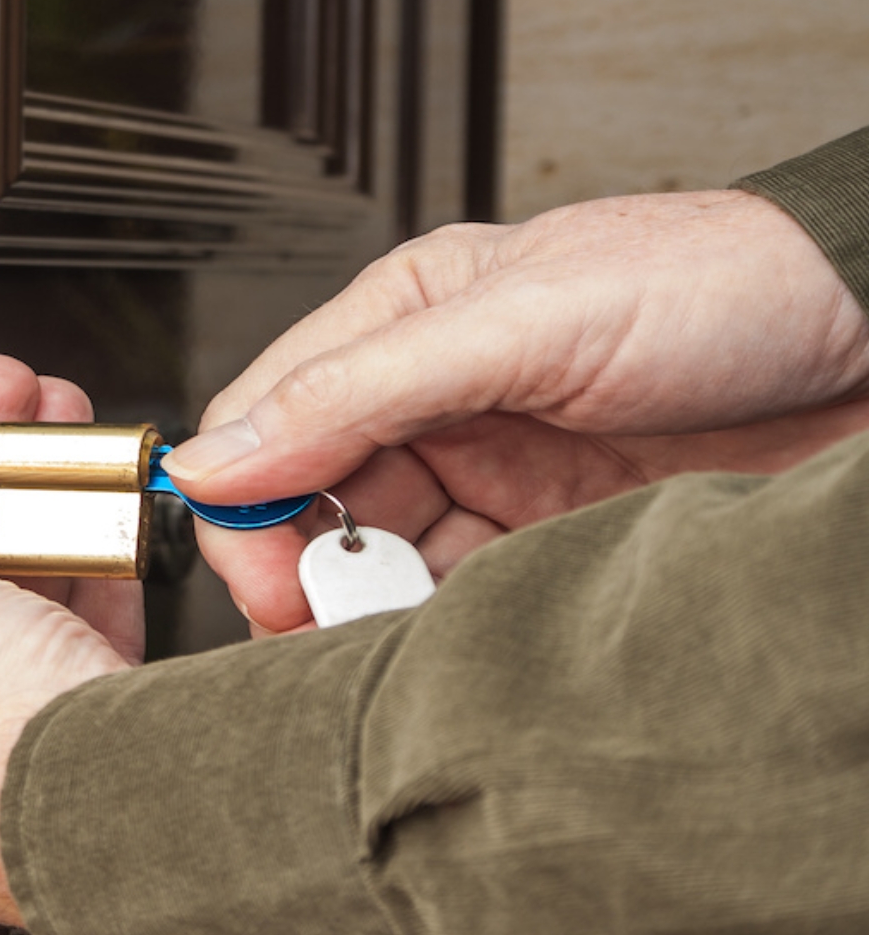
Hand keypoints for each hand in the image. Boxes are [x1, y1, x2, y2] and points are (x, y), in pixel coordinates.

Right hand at [160, 189, 868, 633]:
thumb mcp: (521, 323)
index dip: (243, 505)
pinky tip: (450, 645)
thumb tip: (214, 460)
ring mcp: (494, 472)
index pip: (269, 420)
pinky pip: (459, 598)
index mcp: (403, 320)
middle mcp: (435, 398)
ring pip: (381, 561)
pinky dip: (440, 629)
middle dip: (305, 572)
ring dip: (373, 607)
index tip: (260, 580)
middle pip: (312, 504)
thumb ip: (359, 391)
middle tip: (325, 626)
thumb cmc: (720, 289)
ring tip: (394, 640)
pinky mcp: (550, 537)